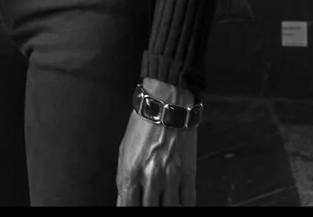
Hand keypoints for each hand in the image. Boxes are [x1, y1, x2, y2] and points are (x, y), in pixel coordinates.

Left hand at [115, 88, 197, 205]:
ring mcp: (172, 177)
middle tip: (148, 204)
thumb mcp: (124, 153)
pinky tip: (177, 204)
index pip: (128, 206)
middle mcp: (151, 177)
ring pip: (169, 209)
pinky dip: (183, 206)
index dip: (130, 211)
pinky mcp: (188, 174)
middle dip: (147, 209)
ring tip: (161, 204)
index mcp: (131, 172)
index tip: (132, 209)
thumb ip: (124, 180)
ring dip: (164, 207)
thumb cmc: (143, 127)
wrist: (166, 107)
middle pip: (149, 209)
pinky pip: (188, 201)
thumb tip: (124, 201)